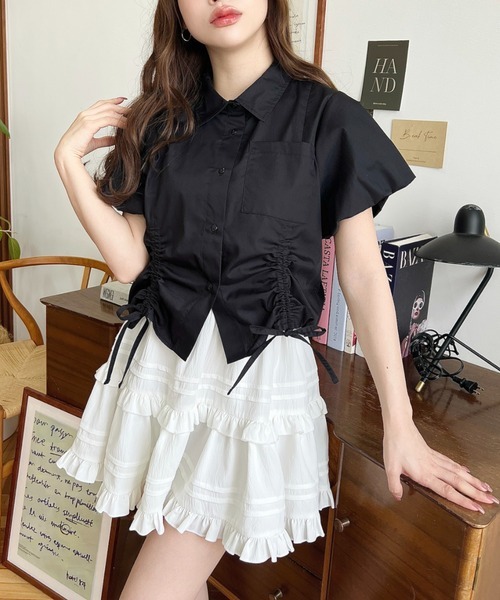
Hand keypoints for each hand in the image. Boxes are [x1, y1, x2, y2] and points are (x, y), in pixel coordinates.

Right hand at [54, 97, 128, 162]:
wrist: (67, 154)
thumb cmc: (78, 149)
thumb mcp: (95, 142)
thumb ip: (105, 139)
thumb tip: (116, 139)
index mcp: (85, 116)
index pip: (101, 104)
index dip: (112, 101)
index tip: (123, 100)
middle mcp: (86, 114)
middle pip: (106, 105)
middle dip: (120, 106)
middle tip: (132, 109)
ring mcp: (87, 118)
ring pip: (109, 111)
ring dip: (122, 114)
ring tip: (133, 118)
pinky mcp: (89, 124)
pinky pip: (108, 120)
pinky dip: (119, 121)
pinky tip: (126, 125)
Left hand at [383, 419, 498, 512]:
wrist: (398, 425)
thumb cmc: (394, 445)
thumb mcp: (390, 467)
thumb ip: (394, 485)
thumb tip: (398, 498)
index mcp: (424, 474)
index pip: (447, 490)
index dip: (462, 500)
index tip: (476, 508)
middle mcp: (434, 468)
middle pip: (459, 482)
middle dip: (476, 493)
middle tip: (491, 501)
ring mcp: (435, 460)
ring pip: (458, 472)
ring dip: (473, 481)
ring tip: (487, 489)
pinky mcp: (433, 453)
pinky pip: (451, 463)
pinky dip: (461, 469)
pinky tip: (467, 472)